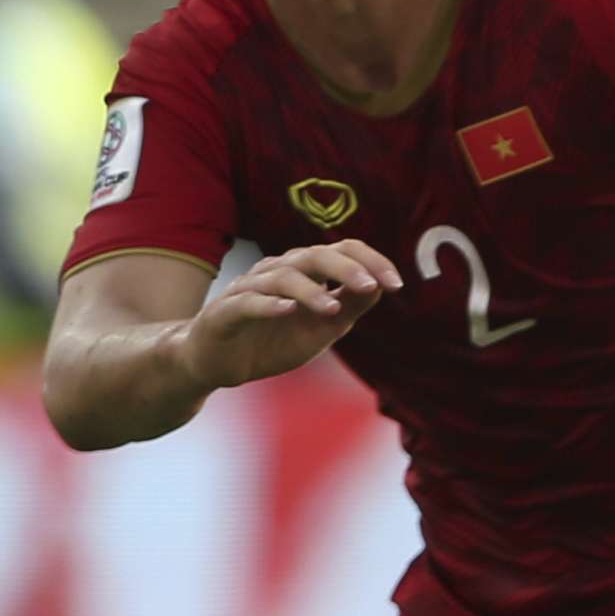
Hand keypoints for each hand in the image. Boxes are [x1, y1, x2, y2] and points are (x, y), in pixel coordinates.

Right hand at [180, 241, 399, 389]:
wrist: (216, 363)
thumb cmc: (270, 341)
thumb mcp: (320, 328)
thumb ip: (349, 306)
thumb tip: (381, 286)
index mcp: (303, 272)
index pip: (340, 252)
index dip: (370, 261)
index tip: (398, 283)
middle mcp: (276, 272)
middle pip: (312, 256)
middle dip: (345, 268)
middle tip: (372, 285)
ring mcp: (248, 290)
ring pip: (281, 277)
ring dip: (310, 290)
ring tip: (332, 309)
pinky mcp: (225, 313)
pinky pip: (247, 303)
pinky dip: (268, 305)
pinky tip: (287, 310)